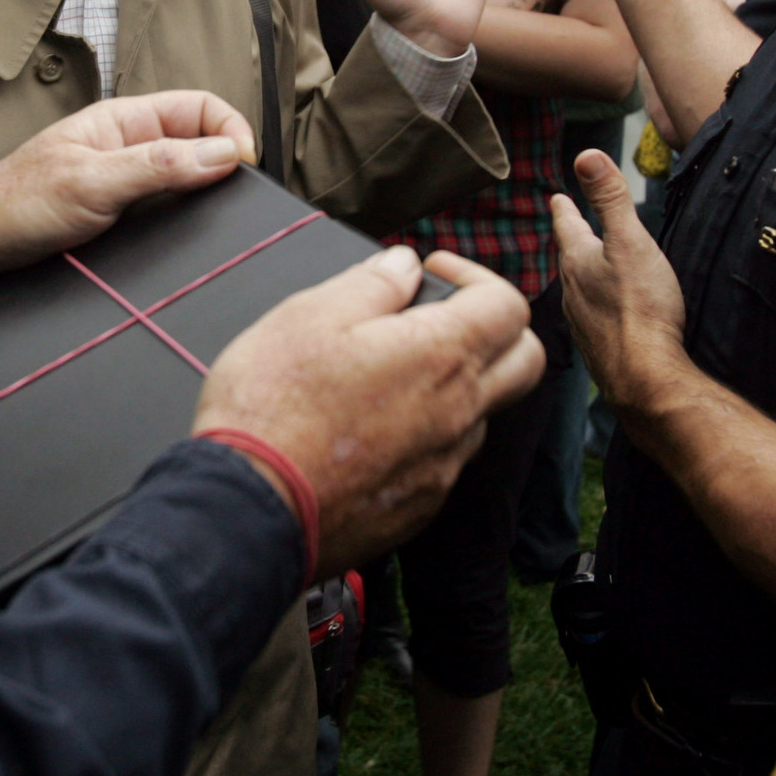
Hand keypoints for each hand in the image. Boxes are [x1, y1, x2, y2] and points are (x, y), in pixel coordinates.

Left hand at [0, 91, 255, 289]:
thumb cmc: (13, 205)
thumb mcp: (91, 183)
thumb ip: (158, 166)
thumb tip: (223, 154)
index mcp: (125, 121)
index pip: (202, 108)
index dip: (231, 132)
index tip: (242, 167)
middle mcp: (130, 148)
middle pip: (202, 145)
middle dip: (225, 168)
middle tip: (234, 200)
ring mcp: (126, 183)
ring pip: (187, 182)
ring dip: (204, 199)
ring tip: (213, 223)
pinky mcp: (119, 217)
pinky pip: (166, 212)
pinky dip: (183, 225)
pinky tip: (183, 243)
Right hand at [195, 248, 541, 578]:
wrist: (249, 508)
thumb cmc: (271, 409)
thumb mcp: (309, 314)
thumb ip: (371, 284)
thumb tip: (404, 267)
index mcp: (441, 356)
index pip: (508, 304)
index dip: (475, 276)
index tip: (432, 274)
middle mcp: (457, 414)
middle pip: (526, 361)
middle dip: (496, 329)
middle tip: (441, 318)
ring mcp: (443, 467)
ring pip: (482, 413)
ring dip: (456, 385)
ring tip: (392, 375)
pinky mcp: (420, 507)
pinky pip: (444, 460)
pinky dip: (426, 434)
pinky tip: (372, 429)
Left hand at [552, 149, 698, 418]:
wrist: (644, 377)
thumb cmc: (640, 308)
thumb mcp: (630, 241)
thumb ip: (611, 199)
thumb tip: (587, 155)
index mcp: (579, 262)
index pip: (567, 226)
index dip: (565, 209)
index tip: (557, 197)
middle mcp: (573, 293)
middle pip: (569, 259)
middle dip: (571, 241)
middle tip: (570, 228)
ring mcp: (584, 323)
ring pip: (578, 290)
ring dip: (582, 275)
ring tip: (586, 268)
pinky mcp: (599, 348)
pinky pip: (594, 318)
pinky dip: (598, 306)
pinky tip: (607, 314)